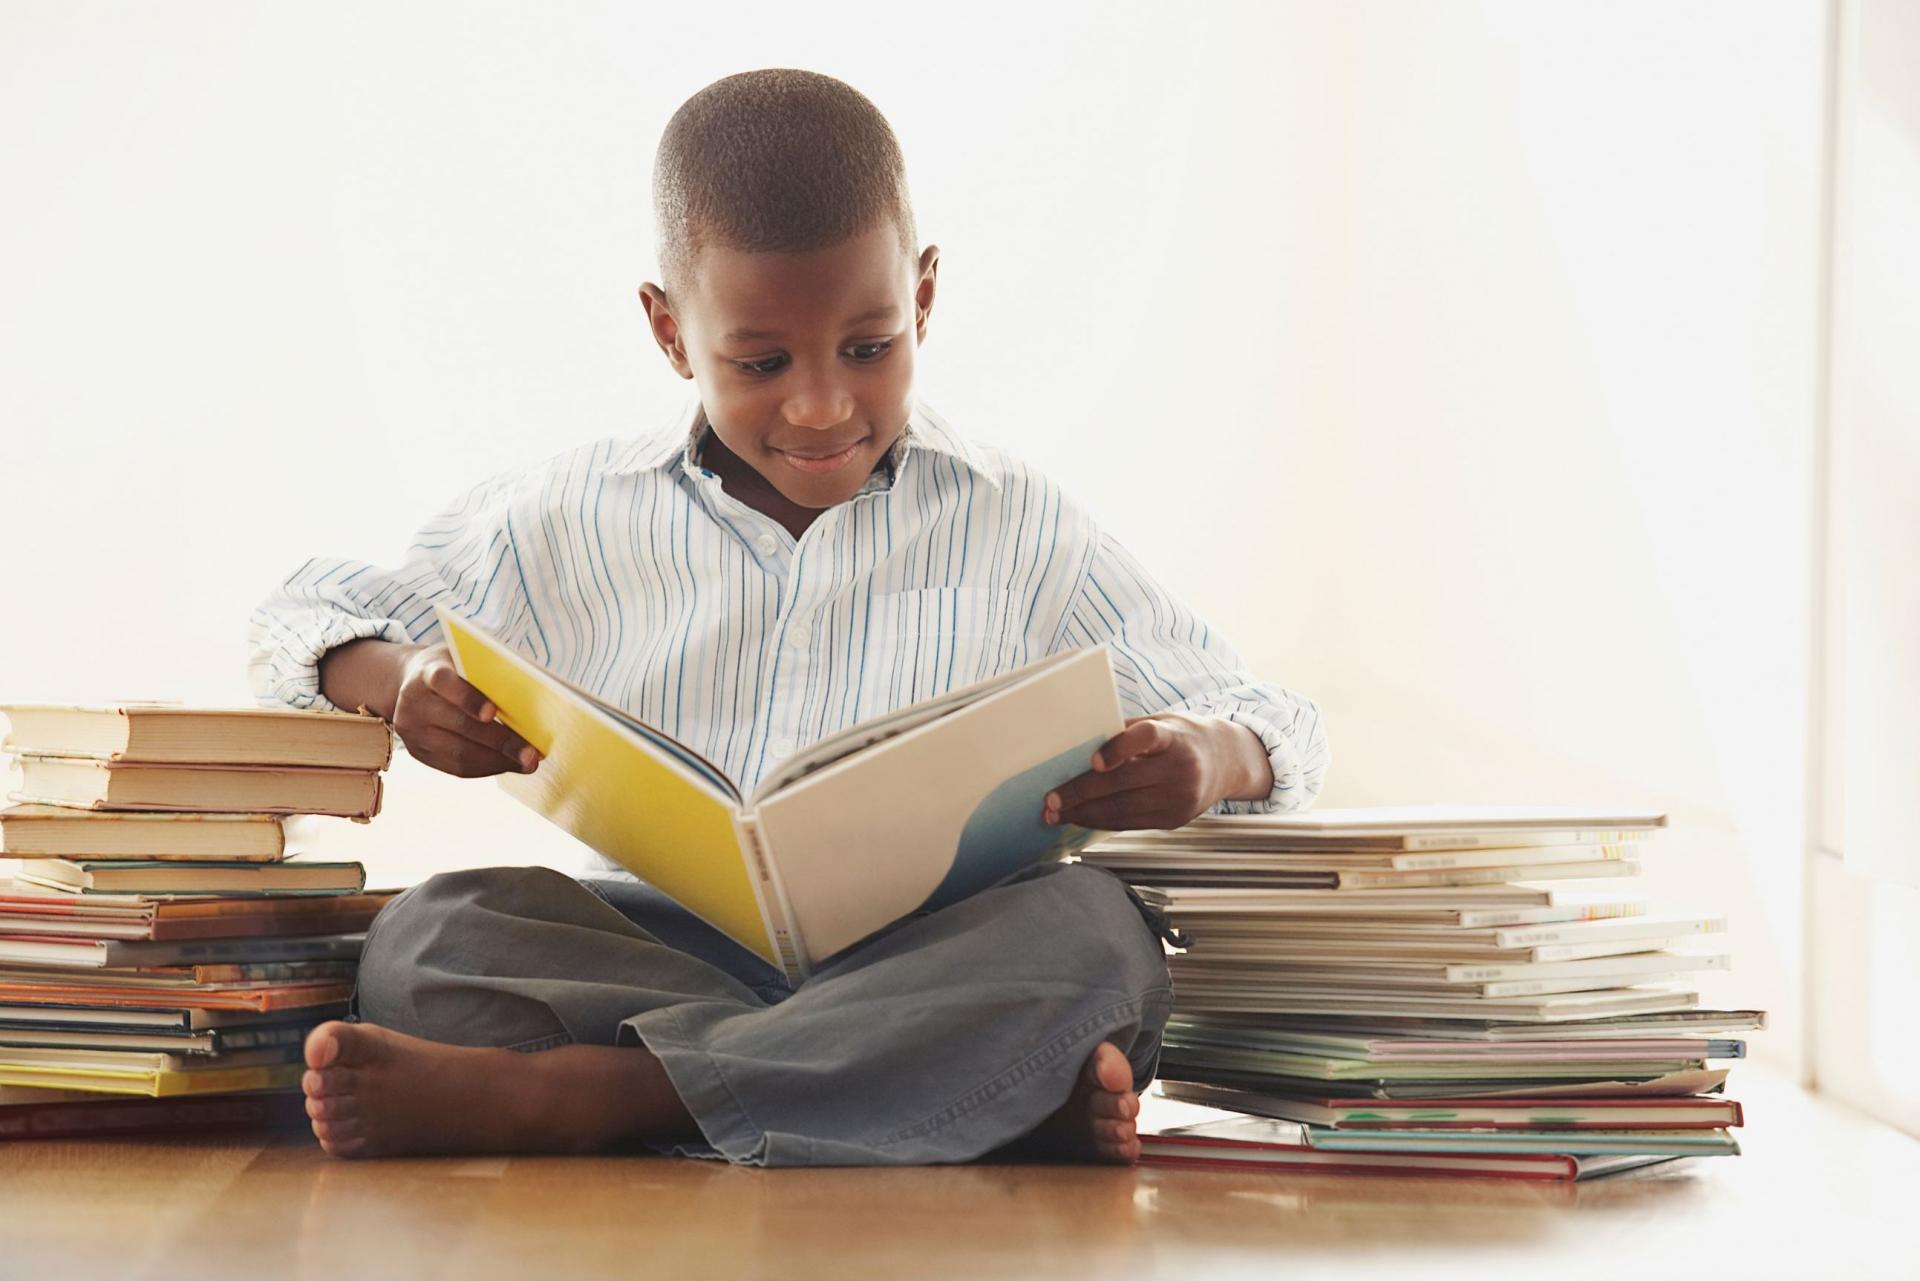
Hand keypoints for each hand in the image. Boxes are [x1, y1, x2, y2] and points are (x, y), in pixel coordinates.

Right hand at [390, 644, 542, 778]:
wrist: (413, 682)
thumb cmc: (454, 668)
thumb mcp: (465, 659)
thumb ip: (488, 673)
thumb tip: (531, 699)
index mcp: (426, 672)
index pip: (444, 682)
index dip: (468, 698)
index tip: (493, 712)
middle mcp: (414, 703)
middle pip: (459, 725)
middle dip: (500, 742)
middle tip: (531, 753)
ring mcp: (413, 731)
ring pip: (458, 753)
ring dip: (498, 761)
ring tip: (527, 763)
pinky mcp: (418, 752)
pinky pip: (455, 767)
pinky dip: (486, 768)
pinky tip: (508, 765)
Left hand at [1041, 713, 1266, 831]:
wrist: (1226, 761)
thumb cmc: (1182, 737)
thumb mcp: (1161, 721)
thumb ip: (1125, 733)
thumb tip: (1076, 747)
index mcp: (1174, 735)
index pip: (1146, 738)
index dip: (1118, 749)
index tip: (1092, 761)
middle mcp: (1181, 767)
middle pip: (1124, 782)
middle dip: (1081, 793)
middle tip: (1050, 799)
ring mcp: (1180, 798)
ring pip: (1123, 810)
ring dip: (1085, 814)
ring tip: (1057, 814)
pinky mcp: (1175, 820)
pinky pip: (1131, 823)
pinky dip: (1102, 821)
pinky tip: (1081, 818)